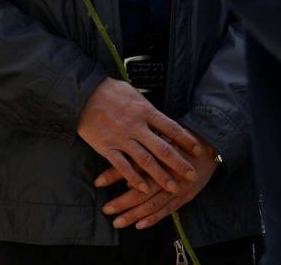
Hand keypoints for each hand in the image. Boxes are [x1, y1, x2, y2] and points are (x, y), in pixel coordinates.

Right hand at [77, 79, 200, 194]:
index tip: (197, 150)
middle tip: (191, 175)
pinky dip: (134, 179)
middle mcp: (136, 126)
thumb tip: (162, 119)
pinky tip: (143, 189)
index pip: (171, 127)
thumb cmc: (109, 91)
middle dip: (179, 163)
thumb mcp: (133, 94)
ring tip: (173, 187)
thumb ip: (147, 109)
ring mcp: (122, 138)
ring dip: (160, 176)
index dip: (186, 140)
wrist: (83, 94)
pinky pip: (123, 166)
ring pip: (145, 161)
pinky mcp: (107, 147)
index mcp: (145, 111)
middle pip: (162, 148)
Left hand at [98, 135, 219, 229]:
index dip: (114, 174)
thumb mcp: (161, 137)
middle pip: (142, 191)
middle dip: (122, 202)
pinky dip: (153, 218)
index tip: (97, 182)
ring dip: (134, 215)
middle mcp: (168, 173)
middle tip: (106, 210)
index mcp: (159, 154)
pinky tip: (140, 225)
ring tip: (118, 222)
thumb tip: (120, 160)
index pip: (133, 166)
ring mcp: (178, 187)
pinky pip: (167, 211)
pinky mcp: (186, 196)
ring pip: (153, 204)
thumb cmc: (180, 140)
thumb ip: (142, 149)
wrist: (210, 146)